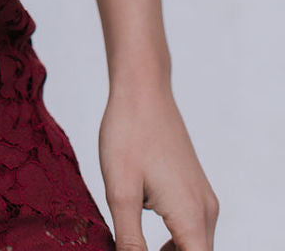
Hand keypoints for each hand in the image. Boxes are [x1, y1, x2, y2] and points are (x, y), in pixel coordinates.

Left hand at [99, 81, 218, 249]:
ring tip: (136, 248)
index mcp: (191, 216)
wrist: (142, 90)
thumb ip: (129, 240)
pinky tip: (147, 236)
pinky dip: (177, 240)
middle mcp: (206, 211)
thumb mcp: (120, 192)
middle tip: (132, 249)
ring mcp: (203, 197)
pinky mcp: (195, 187)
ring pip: (196, 245)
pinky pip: (193, 228)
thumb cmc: (128, 134)